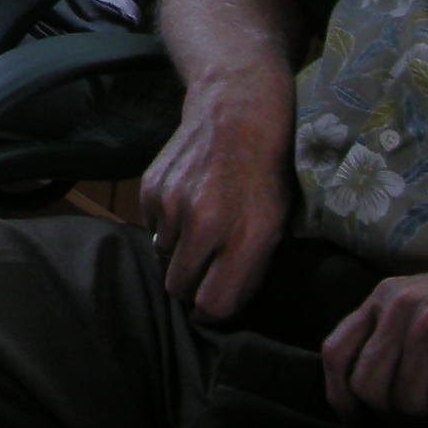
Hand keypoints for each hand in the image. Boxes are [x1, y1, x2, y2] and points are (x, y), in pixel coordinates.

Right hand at [140, 72, 294, 322]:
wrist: (237, 113)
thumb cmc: (267, 175)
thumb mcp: (276, 225)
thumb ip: (249, 269)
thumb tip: (219, 306)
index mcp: (244, 238)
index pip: (211, 306)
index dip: (213, 314)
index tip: (215, 307)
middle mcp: (204, 224)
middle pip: (179, 288)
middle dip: (192, 287)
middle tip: (206, 271)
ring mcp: (173, 204)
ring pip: (163, 257)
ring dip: (178, 253)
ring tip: (200, 231)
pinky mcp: (151, 188)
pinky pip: (151, 228)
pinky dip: (166, 226)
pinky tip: (187, 206)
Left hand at [319, 260, 427, 420]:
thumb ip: (392, 336)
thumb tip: (358, 393)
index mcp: (386, 297)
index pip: (337, 353)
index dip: (341, 395)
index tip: (358, 421)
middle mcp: (399, 306)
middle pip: (368, 387)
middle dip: (396, 413)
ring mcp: (427, 325)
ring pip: (407, 403)